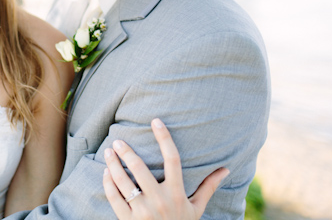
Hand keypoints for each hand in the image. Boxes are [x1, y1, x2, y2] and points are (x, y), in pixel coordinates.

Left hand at [102, 118, 229, 219]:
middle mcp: (159, 201)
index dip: (164, 138)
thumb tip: (225, 169)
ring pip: (123, 181)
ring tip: (108, 152)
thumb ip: (208, 187)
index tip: (156, 121)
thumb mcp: (197, 208)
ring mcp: (143, 212)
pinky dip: (108, 183)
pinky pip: (114, 198)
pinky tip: (105, 172)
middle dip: (126, 152)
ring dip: (113, 164)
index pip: (173, 159)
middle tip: (118, 141)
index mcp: (177, 193)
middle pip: (140, 168)